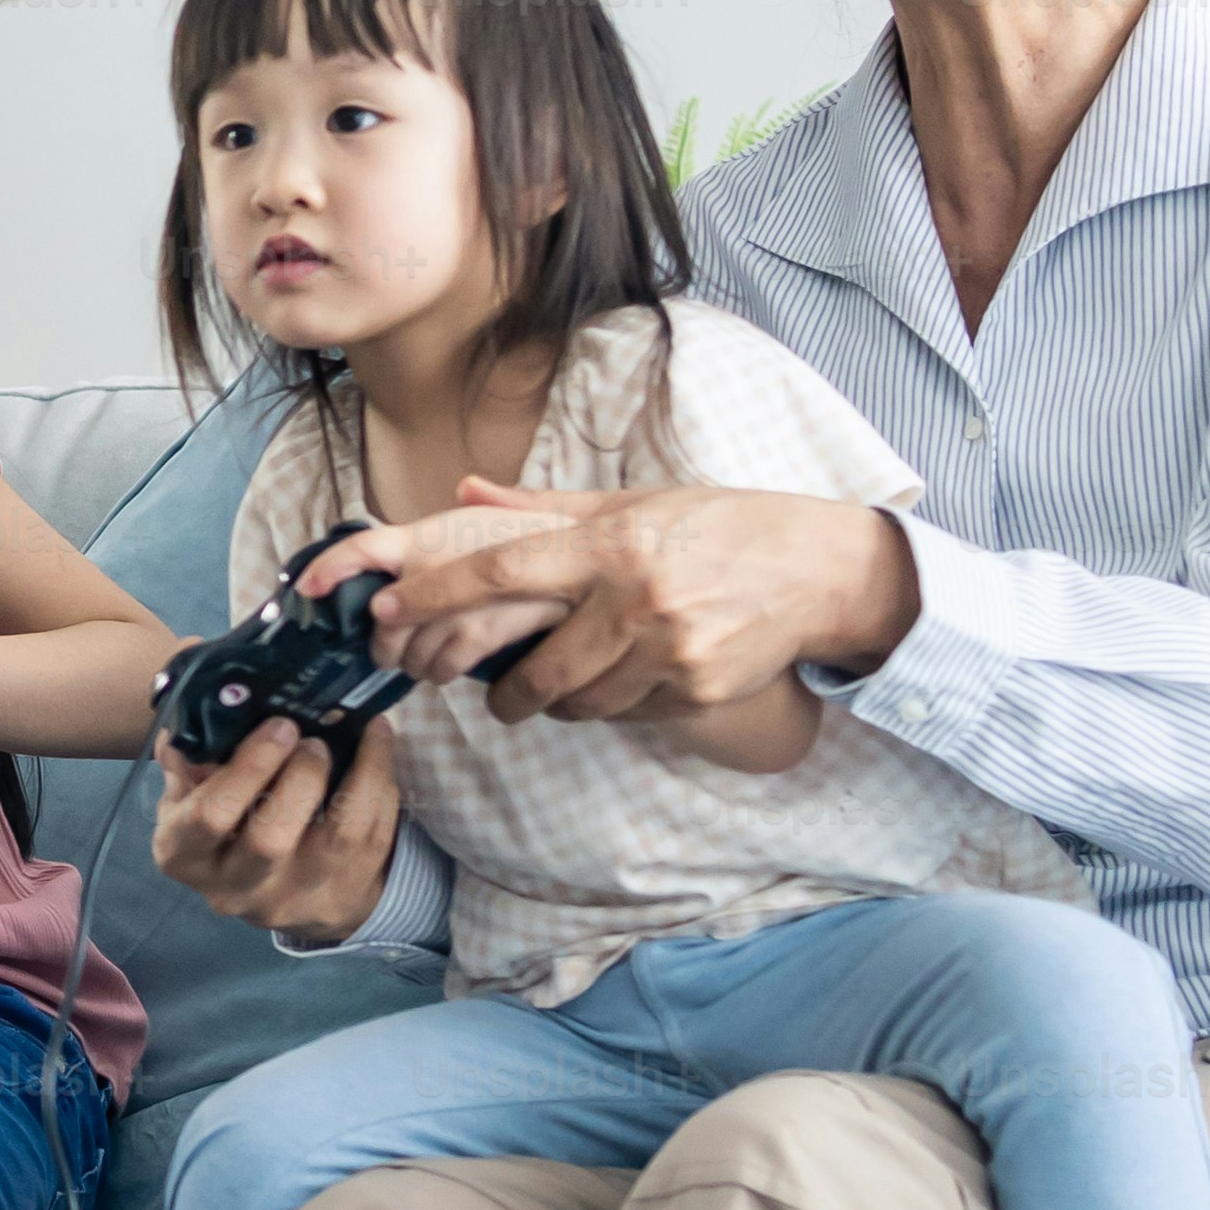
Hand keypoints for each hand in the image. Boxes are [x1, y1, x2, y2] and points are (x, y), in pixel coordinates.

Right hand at [151, 713, 403, 939]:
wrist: (271, 888)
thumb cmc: (226, 824)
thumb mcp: (191, 795)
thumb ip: (191, 758)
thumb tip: (204, 709)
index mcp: (185, 854)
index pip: (209, 817)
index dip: (248, 767)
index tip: (279, 726)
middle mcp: (234, 888)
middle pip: (270, 840)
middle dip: (301, 777)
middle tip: (313, 740)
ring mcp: (292, 899)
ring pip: (340, 837)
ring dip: (359, 775)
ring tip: (364, 733)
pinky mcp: (341, 898)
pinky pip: (374, 837)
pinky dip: (382, 787)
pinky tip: (379, 750)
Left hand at [320, 480, 916, 724]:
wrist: (822, 571)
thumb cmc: (721, 527)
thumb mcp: (635, 503)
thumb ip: (545, 510)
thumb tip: (463, 494)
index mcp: (610, 543)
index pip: (501, 570)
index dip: (437, 596)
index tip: (386, 612)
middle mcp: (634, 598)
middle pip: (535, 671)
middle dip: (504, 693)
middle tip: (496, 696)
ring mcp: (668, 650)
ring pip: (580, 704)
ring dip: (564, 702)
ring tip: (577, 680)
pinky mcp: (697, 689)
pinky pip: (631, 715)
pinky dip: (621, 705)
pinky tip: (640, 677)